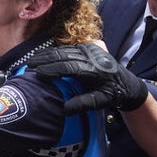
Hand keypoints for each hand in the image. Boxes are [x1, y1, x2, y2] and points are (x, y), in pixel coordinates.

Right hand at [26, 44, 148, 113]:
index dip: (52, 69)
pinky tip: (44, 56)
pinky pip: (68, 48)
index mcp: (94, 70)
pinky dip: (55, 52)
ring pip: (64, 50)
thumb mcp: (100, 102)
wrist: (126, 83)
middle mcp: (91, 57)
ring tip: (32, 60)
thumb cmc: (111, 94)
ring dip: (47, 54)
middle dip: (45, 59)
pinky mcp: (88, 47)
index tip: (38, 73)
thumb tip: (64, 109)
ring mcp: (90, 50)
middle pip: (64, 55)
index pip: (69, 67)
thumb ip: (83, 104)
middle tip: (29, 65)